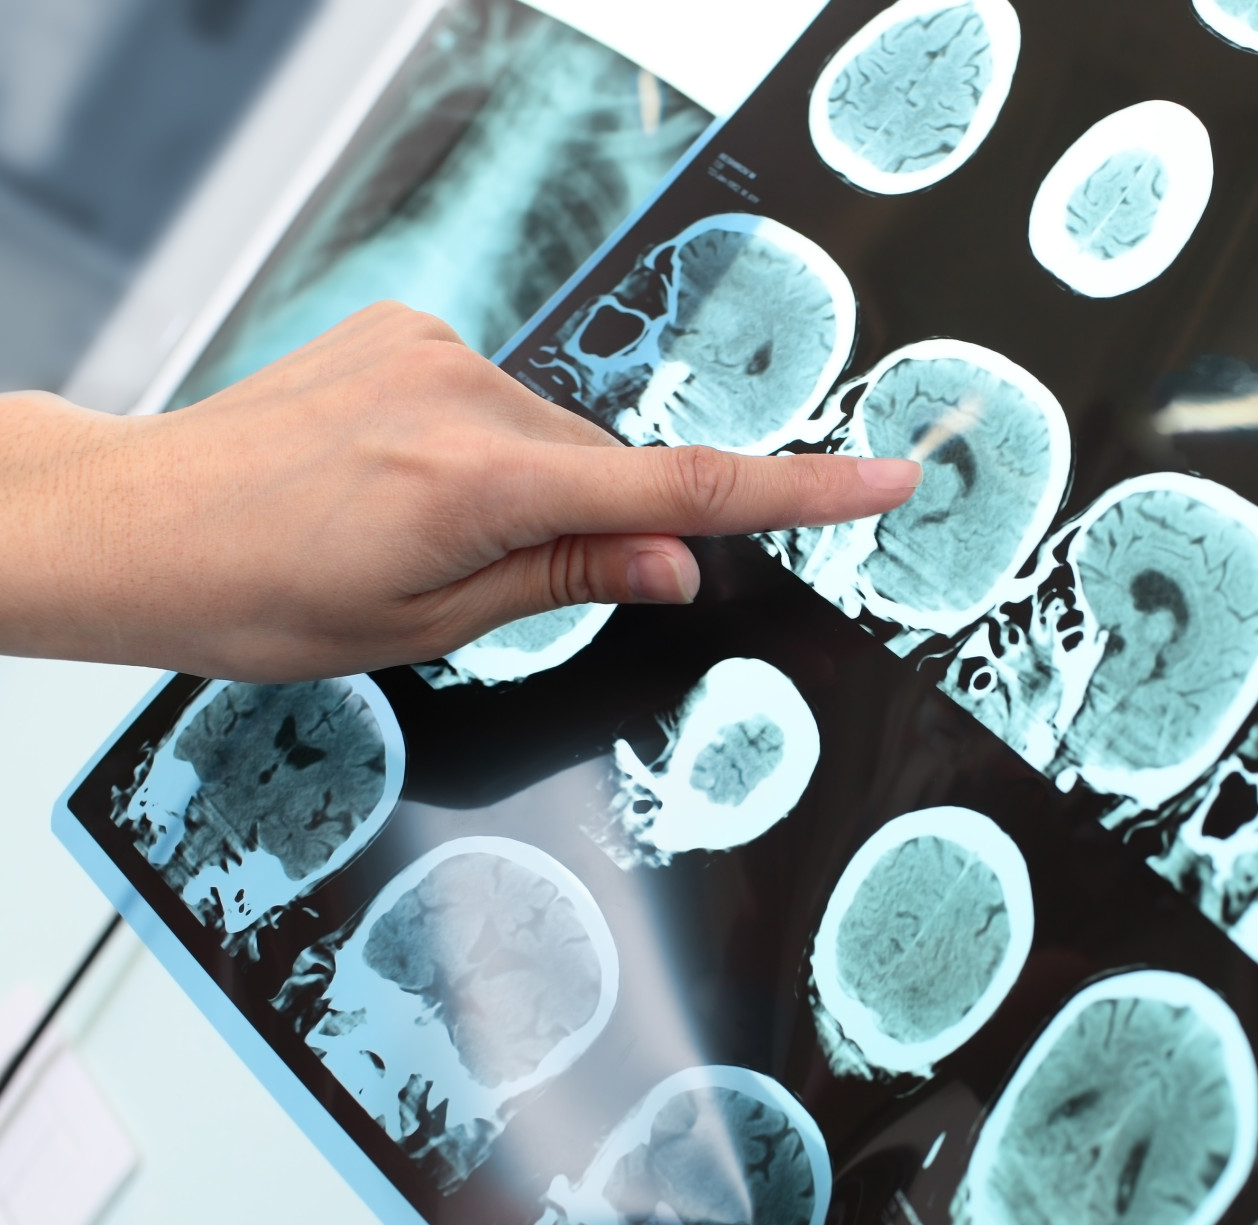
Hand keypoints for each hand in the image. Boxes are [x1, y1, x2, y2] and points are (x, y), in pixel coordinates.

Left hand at [0, 302, 918, 679]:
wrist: (136, 524)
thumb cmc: (261, 597)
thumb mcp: (430, 626)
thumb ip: (571, 579)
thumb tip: (681, 563)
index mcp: (479, 482)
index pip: (680, 490)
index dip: (798, 491)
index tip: (886, 478)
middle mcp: (464, 391)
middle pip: (611, 466)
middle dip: (602, 527)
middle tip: (500, 585)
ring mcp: (432, 348)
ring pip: (555, 437)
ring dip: (537, 490)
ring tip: (425, 535)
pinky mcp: (407, 331)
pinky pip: (501, 399)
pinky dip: (493, 449)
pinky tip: (411, 483)